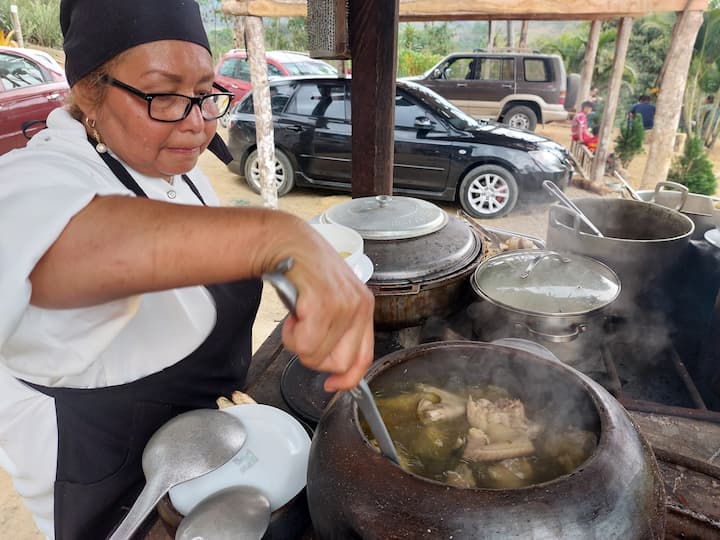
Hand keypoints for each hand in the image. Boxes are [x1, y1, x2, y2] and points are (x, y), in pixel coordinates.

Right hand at [276, 225, 374, 391]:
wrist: (287, 241)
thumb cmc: (304, 272)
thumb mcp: (332, 299)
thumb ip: (337, 330)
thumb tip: (333, 369)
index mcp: (364, 308)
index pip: (364, 358)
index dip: (347, 379)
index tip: (330, 385)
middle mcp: (360, 306)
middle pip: (338, 363)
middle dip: (313, 357)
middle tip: (302, 332)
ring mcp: (344, 305)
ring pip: (315, 356)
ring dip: (297, 342)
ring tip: (296, 316)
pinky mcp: (324, 303)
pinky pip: (303, 344)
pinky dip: (290, 334)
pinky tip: (292, 313)